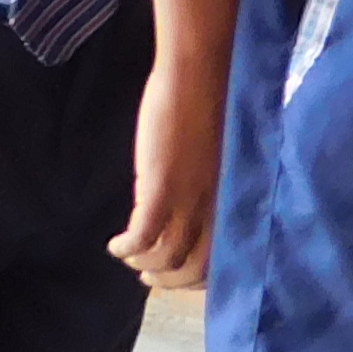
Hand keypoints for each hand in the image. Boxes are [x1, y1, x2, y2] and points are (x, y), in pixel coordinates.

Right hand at [116, 67, 221, 289]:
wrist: (201, 71)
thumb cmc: (214, 104)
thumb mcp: (222, 157)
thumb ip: (214, 186)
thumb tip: (194, 209)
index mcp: (237, 197)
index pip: (228, 256)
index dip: (201, 275)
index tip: (181, 275)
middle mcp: (220, 205)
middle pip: (198, 268)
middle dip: (171, 281)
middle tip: (149, 276)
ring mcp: (192, 198)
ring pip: (168, 259)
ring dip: (144, 266)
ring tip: (129, 255)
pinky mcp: (162, 187)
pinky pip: (142, 237)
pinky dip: (126, 249)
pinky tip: (115, 245)